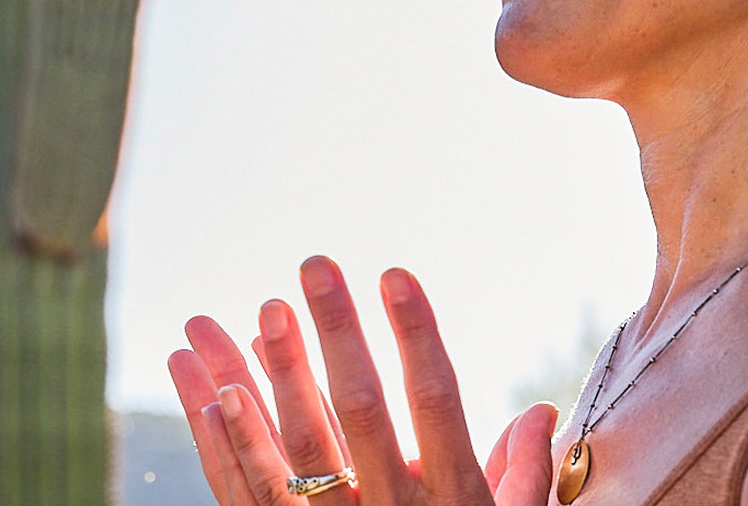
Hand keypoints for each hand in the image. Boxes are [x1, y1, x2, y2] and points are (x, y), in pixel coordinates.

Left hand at [168, 257, 557, 504]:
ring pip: (288, 450)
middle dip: (331, 335)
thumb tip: (541, 408)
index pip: (436, 402)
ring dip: (259, 377)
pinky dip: (222, 442)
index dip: (416, 337)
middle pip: (354, 413)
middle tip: (312, 265)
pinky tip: (206, 389)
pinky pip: (243, 496)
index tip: (395, 273)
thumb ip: (522, 476)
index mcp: (451, 500)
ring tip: (240, 313)